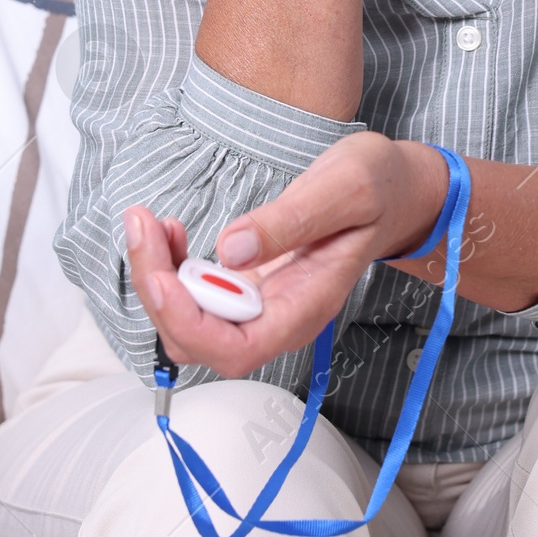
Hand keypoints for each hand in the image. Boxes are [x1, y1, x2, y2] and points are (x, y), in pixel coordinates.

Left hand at [125, 132, 452, 374]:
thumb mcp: (345, 188)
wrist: (395, 190)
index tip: (163, 273)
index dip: (188, 323)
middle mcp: (279, 317)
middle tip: (143, 225)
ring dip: (156, 277)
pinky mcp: (247, 285)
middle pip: (198, 340)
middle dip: (158, 290)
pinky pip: (194, 296)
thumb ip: (291, 220)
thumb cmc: (378, 187)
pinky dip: (169, 266)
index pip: (236, 349)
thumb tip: (231, 249)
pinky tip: (171, 230)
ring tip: (151, 222)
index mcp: (306, 306)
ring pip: (187, 322)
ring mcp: (260, 304)